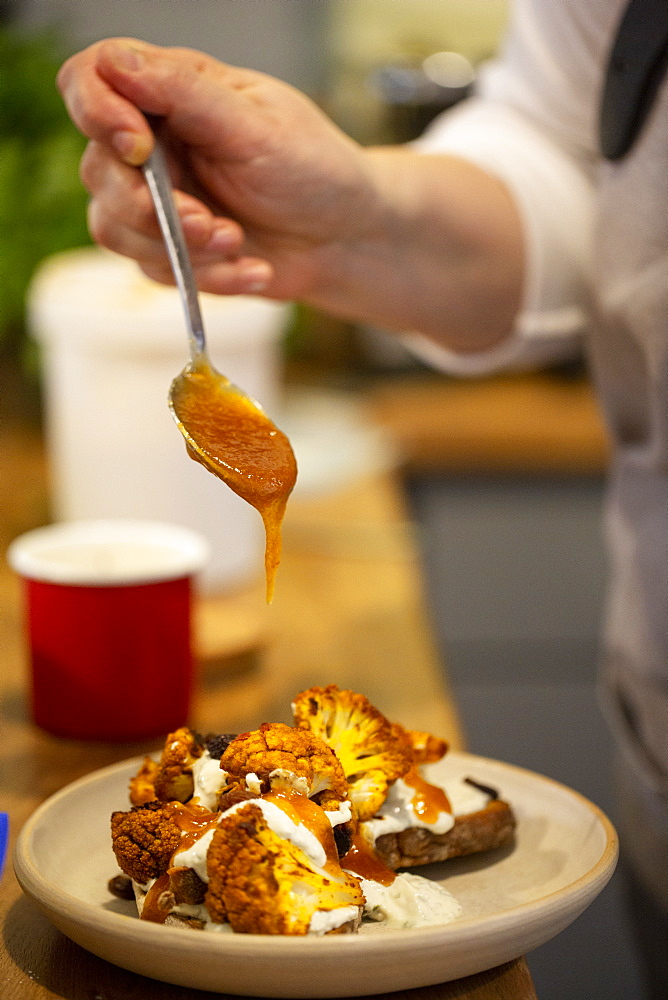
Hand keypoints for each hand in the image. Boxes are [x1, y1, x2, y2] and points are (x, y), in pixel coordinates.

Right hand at [57, 39, 373, 300]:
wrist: (344, 239)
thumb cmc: (312, 169)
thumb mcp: (257, 126)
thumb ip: (186, 95)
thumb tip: (117, 63)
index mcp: (171, 91)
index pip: (92, 79)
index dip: (97, 110)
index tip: (138, 148)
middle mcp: (154, 144)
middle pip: (99, 170)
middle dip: (151, 208)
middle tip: (206, 223)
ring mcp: (157, 200)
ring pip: (114, 228)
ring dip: (179, 248)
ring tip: (238, 243)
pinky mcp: (168, 249)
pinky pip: (154, 270)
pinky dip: (209, 277)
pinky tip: (252, 269)